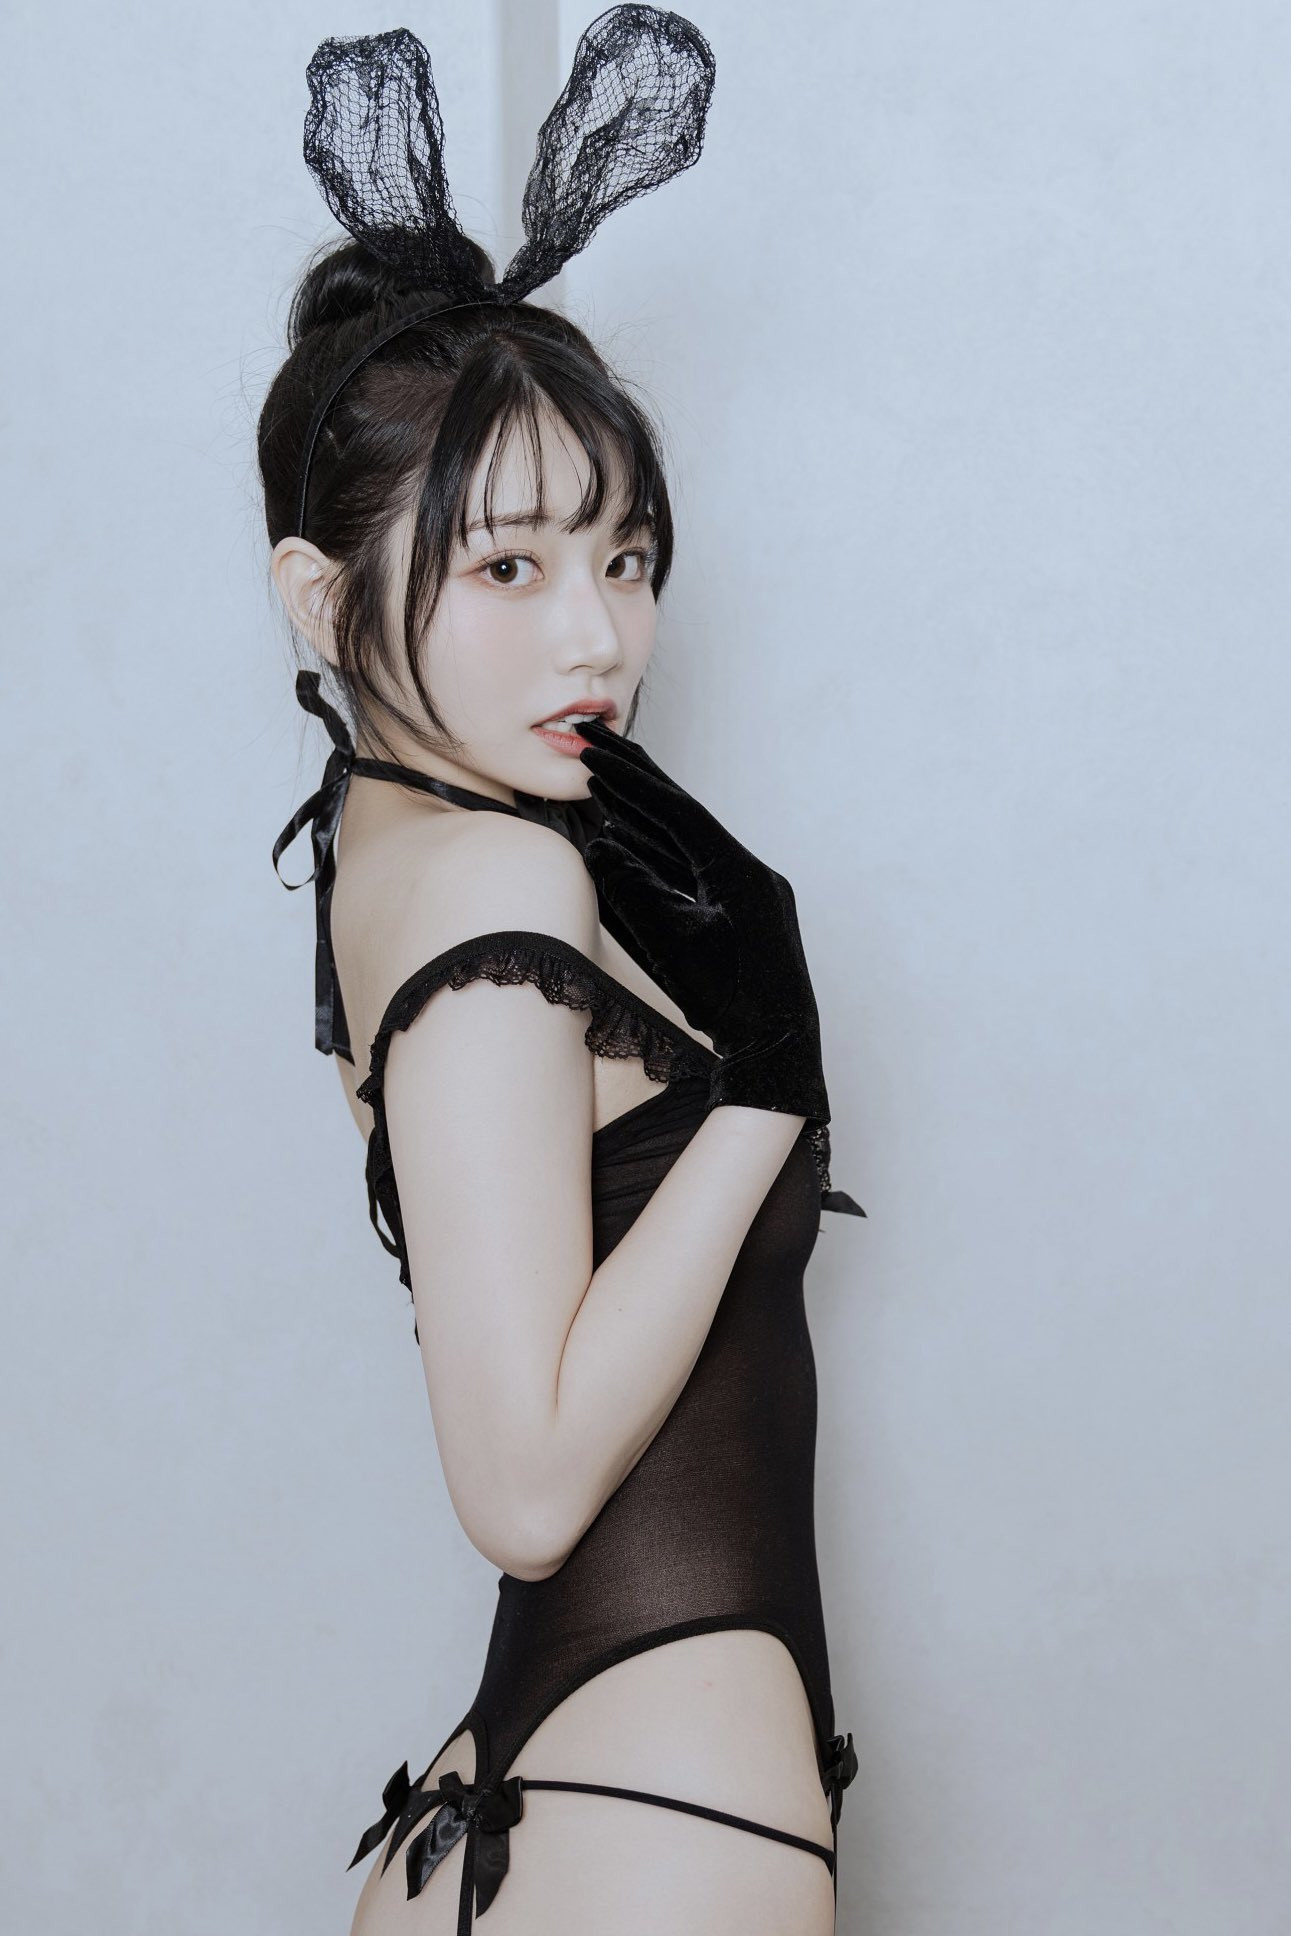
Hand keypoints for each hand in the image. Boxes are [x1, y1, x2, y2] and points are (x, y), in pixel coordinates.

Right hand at [577, 716, 830, 1124]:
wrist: (779, 1049)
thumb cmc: (733, 1003)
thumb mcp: (674, 946)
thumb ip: (634, 893)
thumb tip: (599, 848)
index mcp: (740, 870)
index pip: (678, 812)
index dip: (632, 781)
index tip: (594, 754)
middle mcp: (749, 872)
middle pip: (684, 814)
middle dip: (637, 778)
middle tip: (598, 741)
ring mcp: (746, 892)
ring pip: (687, 843)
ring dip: (643, 814)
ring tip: (604, 783)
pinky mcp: (740, 913)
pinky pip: (692, 872)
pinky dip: (658, 853)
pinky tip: (628, 839)